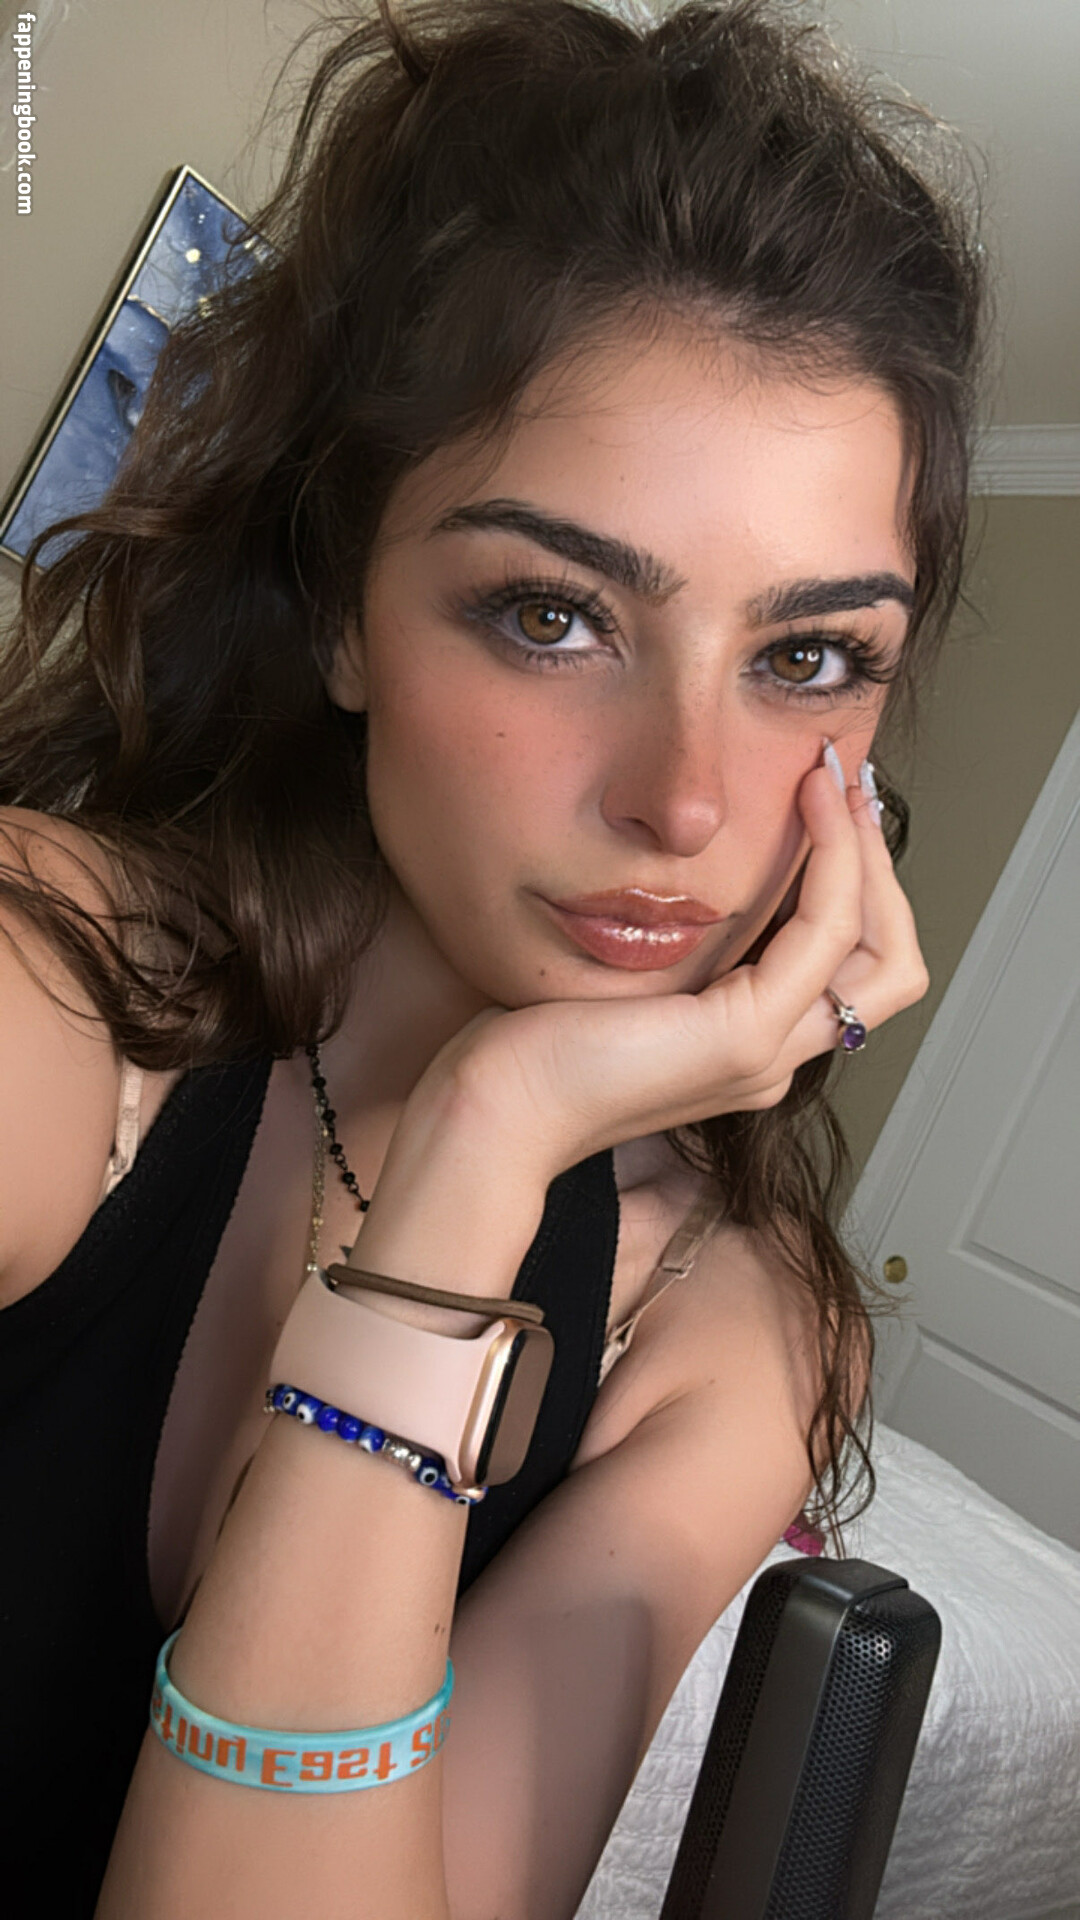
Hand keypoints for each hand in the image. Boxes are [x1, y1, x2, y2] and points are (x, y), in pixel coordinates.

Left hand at [402, 755, 927, 1186]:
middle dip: (879, 868)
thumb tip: (687, 871)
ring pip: (883, 955)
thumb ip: (670, 943)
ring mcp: (767, 1054)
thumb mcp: (621, 977)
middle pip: (889, 968)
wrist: (497, 1109)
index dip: (855, 886)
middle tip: (847, 785)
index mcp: (745, 1047)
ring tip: (836, 781)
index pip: (848, 971)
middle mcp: (772, 1058)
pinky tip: (807, 804)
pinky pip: (825, 933)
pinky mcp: (743, 1036)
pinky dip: (834, 859)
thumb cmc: (530, 1050)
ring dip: (868, 854)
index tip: (825, 806)